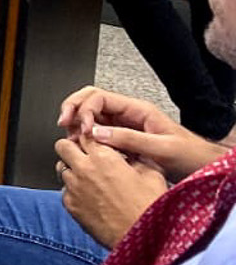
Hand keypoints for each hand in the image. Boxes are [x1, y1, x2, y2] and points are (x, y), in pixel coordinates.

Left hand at [56, 135, 168, 248]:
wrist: (142, 238)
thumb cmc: (150, 207)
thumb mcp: (152, 174)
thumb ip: (138, 156)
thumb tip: (132, 151)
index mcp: (104, 157)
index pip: (85, 135)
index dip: (91, 137)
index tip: (96, 141)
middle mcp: (83, 169)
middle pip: (63, 146)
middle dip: (72, 147)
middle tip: (85, 155)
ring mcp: (73, 188)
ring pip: (61, 168)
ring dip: (72, 169)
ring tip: (89, 177)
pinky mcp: (70, 206)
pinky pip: (64, 190)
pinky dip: (73, 189)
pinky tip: (90, 195)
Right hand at [59, 85, 224, 180]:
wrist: (202, 167)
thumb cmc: (189, 156)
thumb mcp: (162, 148)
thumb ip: (130, 140)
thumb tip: (96, 133)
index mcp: (137, 110)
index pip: (99, 97)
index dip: (85, 109)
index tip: (83, 128)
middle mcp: (127, 115)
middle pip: (90, 101)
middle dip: (73, 109)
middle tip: (63, 123)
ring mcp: (123, 127)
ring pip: (90, 116)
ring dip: (76, 124)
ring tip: (71, 139)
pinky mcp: (121, 140)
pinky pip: (96, 133)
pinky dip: (84, 138)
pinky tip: (83, 148)